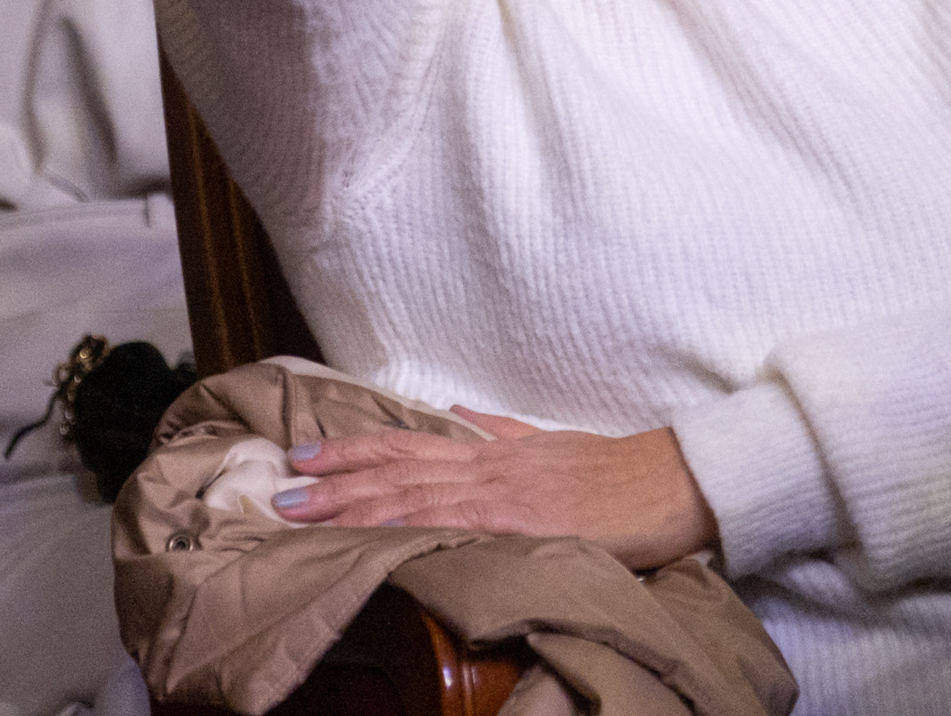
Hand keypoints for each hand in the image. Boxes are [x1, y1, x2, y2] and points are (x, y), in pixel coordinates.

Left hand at [274, 409, 718, 571]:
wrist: (669, 483)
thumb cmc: (615, 472)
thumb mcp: (549, 442)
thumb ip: (501, 431)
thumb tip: (461, 412)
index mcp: (489, 453)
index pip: (405, 448)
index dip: (351, 451)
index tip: (304, 453)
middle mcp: (486, 468)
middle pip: (396, 471)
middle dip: (335, 483)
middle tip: (281, 491)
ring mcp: (502, 496)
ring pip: (413, 497)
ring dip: (353, 506)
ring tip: (305, 514)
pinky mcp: (524, 526)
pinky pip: (456, 529)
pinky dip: (411, 532)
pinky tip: (376, 538)